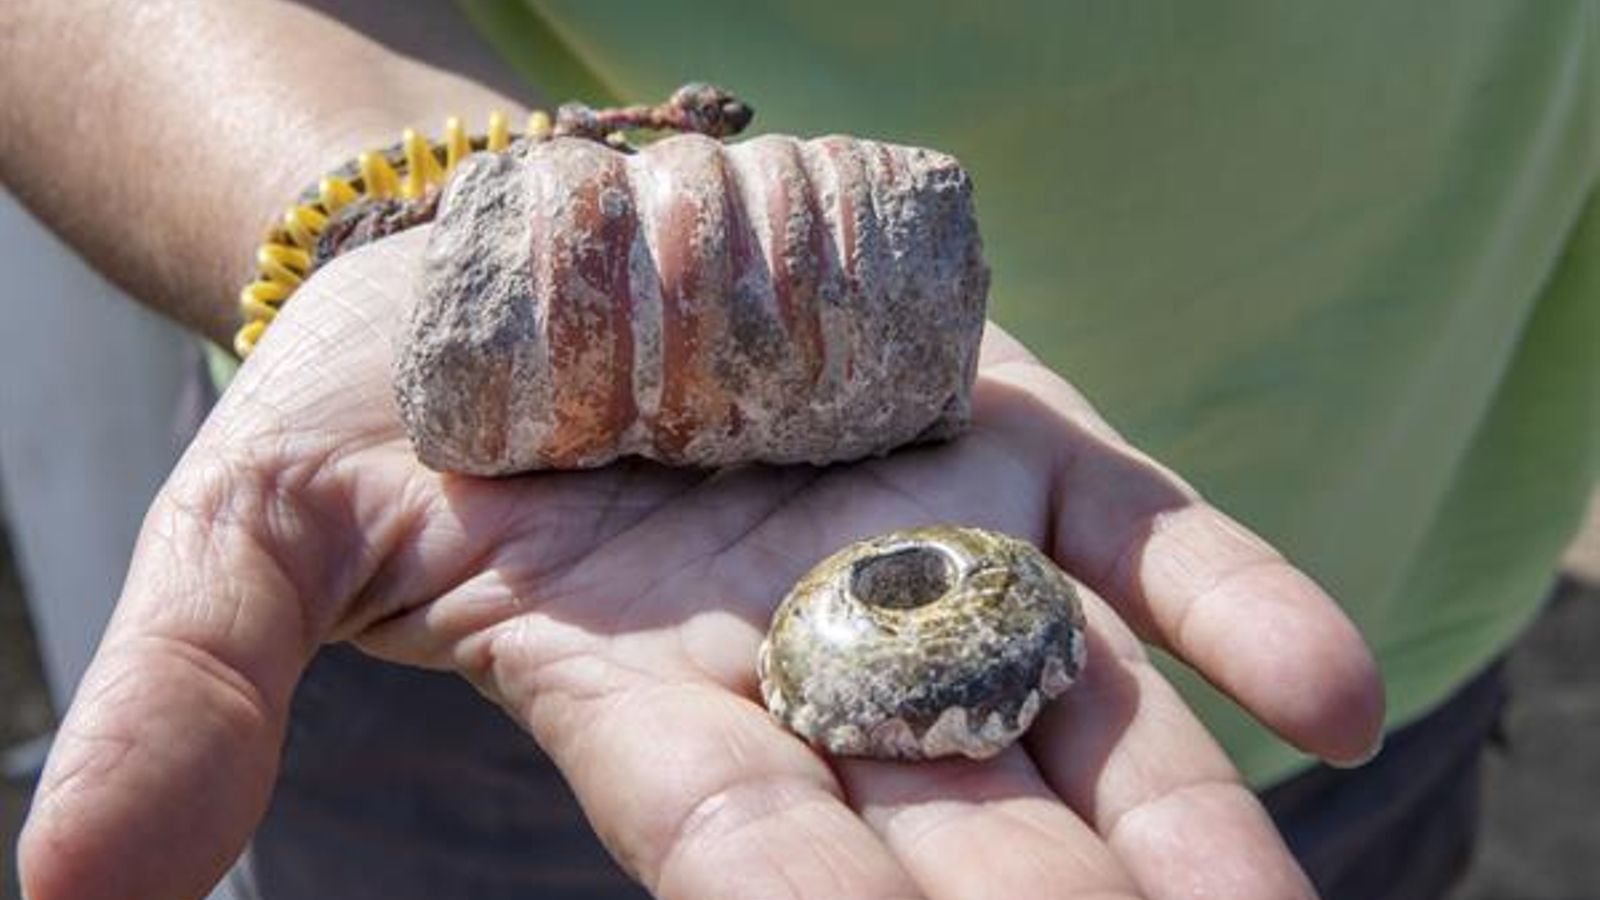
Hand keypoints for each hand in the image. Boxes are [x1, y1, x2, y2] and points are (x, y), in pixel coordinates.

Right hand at [19, 227, 1381, 899]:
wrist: (521, 262)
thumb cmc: (391, 407)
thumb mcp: (258, 524)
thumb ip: (198, 686)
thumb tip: (67, 891)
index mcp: (655, 706)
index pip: (748, 850)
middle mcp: (819, 658)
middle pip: (955, 834)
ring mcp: (934, 547)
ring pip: (1082, 715)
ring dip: (1191, 834)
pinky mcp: (1012, 445)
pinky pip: (1140, 540)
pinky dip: (1236, 610)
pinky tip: (1333, 697)